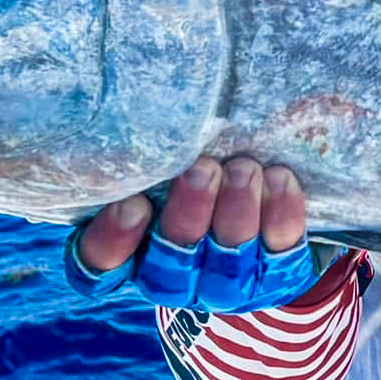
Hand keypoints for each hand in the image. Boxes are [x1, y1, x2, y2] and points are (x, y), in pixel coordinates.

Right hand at [61, 155, 316, 312]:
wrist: (266, 201)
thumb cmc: (196, 158)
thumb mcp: (164, 153)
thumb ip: (148, 144)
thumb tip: (132, 97)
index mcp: (129, 250)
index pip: (100, 264)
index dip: (112, 242)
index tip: (131, 204)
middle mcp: (171, 275)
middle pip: (169, 264)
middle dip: (187, 214)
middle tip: (202, 169)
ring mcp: (223, 282)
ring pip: (225, 265)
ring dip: (235, 212)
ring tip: (244, 169)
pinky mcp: (274, 277)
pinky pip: (279, 255)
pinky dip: (280, 217)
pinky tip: (279, 178)